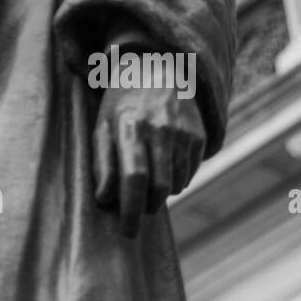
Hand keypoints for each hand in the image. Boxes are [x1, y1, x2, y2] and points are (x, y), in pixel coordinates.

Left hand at [93, 79, 204, 237]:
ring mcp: (184, 133)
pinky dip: (174, 180)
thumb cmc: (121, 103)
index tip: (128, 231)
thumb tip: (104, 200)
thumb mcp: (102, 125)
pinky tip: (162, 163)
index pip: (133, 177)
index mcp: (130, 126)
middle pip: (158, 187)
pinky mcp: (199, 137)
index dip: (131, 209)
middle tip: (136, 208)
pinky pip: (188, 174)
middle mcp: (160, 129)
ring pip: (175, 185)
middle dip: (147, 206)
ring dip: (160, 193)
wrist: (158, 69)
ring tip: (146, 178)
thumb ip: (102, 162)